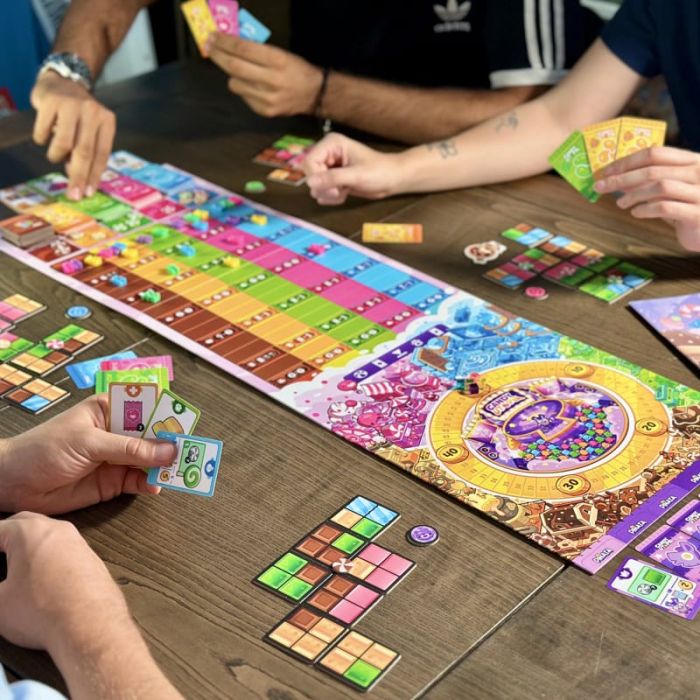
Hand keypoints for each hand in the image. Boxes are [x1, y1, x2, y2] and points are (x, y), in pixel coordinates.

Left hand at [0, 395, 175, 514]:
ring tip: (181, 472)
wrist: (13, 484)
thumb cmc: (43, 449)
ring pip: (151, 461)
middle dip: (171, 444)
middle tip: (189, 452)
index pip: (146, 408)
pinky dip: (152, 484)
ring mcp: (117, 458)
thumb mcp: (88, 443)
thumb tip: (166, 450)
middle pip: (153, 436)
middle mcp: (118, 432)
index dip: (166, 415)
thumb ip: (129, 448)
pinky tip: (157, 486)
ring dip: (165, 467)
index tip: (184, 426)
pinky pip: (140, 482)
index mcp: (111, 410)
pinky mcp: (114, 482)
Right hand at [0, 512, 130, 651]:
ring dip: (26, 545)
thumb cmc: (44, 611)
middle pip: (23, 524)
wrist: (90, 625)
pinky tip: (38, 575)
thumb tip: (1, 587)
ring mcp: (78, 542)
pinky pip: (63, 550)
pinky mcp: (91, 558)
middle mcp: (58, 529)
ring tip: (11, 565)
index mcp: (30, 531)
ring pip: (46, 535)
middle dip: (3, 536)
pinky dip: (47, 556)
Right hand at [30, 71, 115, 200]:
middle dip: (78, 176)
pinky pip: (44, 131)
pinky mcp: (51, 101)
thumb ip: (88, 152)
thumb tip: (78, 177)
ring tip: (55, 154)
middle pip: (85, 151)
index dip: (94, 175)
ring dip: (56, 156)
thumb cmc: (78, 115)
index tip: (88, 193)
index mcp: (107, 121)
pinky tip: (44, 135)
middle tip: (73, 194)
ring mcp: (71, 105)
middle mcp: (92, 112)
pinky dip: (42, 139)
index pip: (102, 154)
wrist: (62, 81)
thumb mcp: (90, 130)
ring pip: (64, 143)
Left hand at [207, 33, 322, 116]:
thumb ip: (257, 50)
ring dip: (232, 75)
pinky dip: (244, 89)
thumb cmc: (296, 70)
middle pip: (234, 67)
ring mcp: (267, 99)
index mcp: (277, 61)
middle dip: (218, 56)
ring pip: (234, 84)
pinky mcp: (264, 111)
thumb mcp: (281, 53)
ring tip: (240, 72)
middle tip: (210, 49)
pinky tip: (253, 86)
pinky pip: (243, 97)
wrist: (313, 94)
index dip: (224, 42)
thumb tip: (231, 44)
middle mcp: (272, 80)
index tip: (214, 37)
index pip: (242, 49)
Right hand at [304, 133, 402, 204]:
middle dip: (324, 188)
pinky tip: (345, 193)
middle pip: (310, 175)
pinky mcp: (333, 179)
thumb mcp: (356, 175)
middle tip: (340, 191)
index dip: (317, 178)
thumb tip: (309, 182)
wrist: (392, 179)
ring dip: (329, 194)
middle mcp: (328, 154)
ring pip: (315, 186)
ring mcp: (329, 167)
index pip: (309, 162)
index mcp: (332, 144)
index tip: (333, 189)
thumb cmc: (379, 171)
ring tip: (345, 190)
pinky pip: (322, 192)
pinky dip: (332, 197)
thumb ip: (332, 178)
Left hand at [595, 146, 699, 251]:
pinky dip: (645, 209)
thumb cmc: (689, 206)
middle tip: (601, 186)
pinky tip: (636, 213)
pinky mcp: (697, 213)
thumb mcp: (674, 188)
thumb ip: (653, 180)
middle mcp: (699, 172)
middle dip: (622, 178)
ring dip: (633, 194)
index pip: (656, 153)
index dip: (628, 162)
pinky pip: (665, 207)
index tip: (606, 171)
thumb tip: (617, 178)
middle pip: (653, 170)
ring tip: (620, 203)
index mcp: (692, 161)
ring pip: (660, 186)